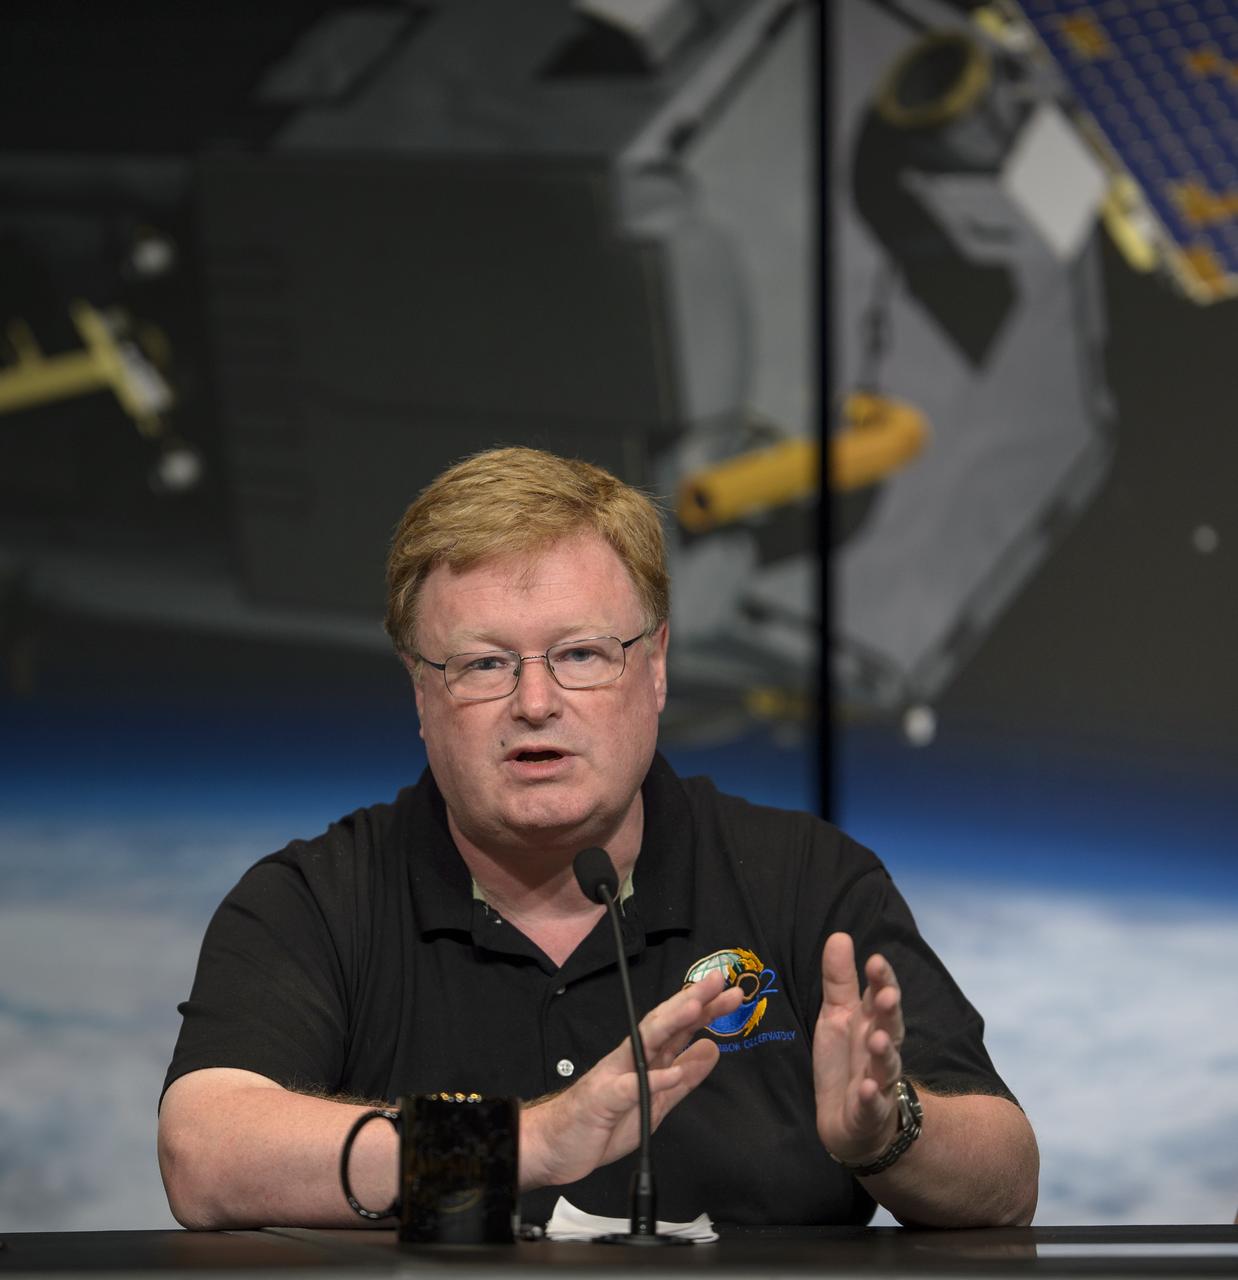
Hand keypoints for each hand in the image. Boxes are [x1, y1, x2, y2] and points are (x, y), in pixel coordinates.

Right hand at [519, 969, 741, 1189]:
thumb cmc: (605, 1120)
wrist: (557, 1144)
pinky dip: (650, 1081)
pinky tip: (671, 1074)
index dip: (704, 1008)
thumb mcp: (657, 1101)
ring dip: (671, 1023)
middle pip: (664, 1023)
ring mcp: (615, 1076)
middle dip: (691, 1000)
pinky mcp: (602, 1101)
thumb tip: (712, 1048)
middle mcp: (631, 1059)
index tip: (730, 992)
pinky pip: (628, 1090)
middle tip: (718, 980)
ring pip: (645, 1043)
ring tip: (695, 1007)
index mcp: (646, 1059)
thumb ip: (683, 1075)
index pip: (678, 1027)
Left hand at [813, 931, 906, 1165]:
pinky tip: (868, 1090)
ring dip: (884, 1052)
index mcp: (872, 1023)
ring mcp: (878, 1082)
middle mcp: (880, 1049)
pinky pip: (873, 1105)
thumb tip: (840, 935)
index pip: (881, 997)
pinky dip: (872, 1098)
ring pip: (886, 1066)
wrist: (851, 1121)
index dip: (881, 980)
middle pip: (891, 1027)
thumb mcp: (837, 1016)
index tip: (875, 960)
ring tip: (878, 1039)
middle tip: (887, 995)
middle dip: (890, 1012)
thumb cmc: (847, 1060)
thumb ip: (839, 979)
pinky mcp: (869, 1112)